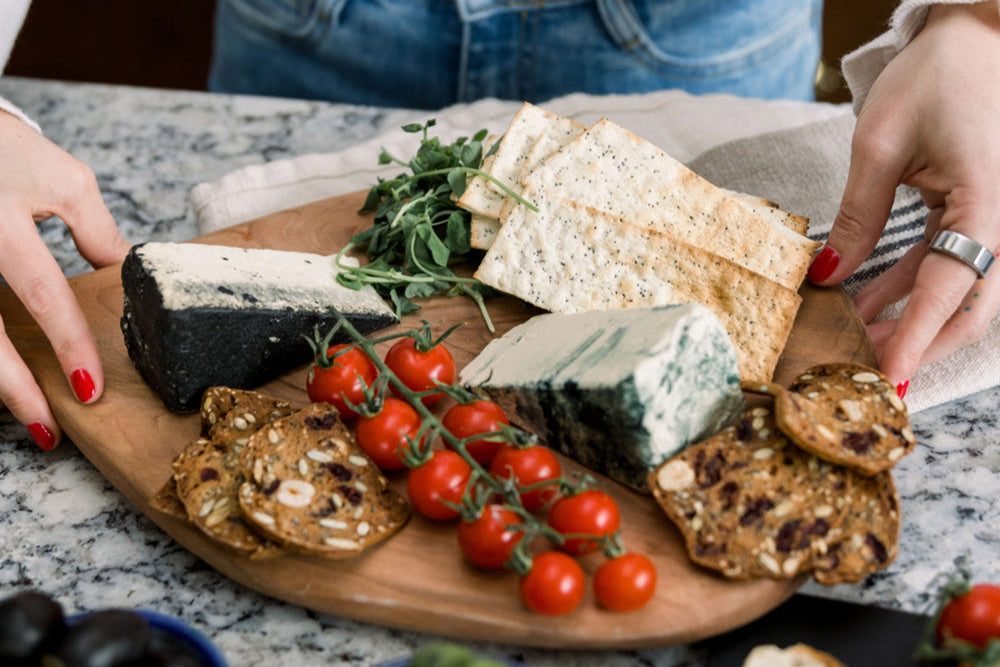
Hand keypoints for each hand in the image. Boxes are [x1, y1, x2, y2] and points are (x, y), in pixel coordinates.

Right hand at [0, 111, 129, 448]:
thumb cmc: (4, 148)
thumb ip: (95, 233)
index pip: (42, 293)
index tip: (90, 387)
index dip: (68, 343)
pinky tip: (5, 378)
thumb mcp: (63, 180)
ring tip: (28, 417)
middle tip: (47, 432)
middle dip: (14, 390)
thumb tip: (124, 278)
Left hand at [810, 2, 999, 389]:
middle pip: (968, 306)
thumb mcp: (880, 146)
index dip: (917, 339)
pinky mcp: (970, 214)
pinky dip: (904, 289)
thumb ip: (857, 215)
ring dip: (906, 320)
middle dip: (918, 344)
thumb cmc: (933, 79)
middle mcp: (998, 219)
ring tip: (854, 343)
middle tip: (867, 373)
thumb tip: (827, 275)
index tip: (889, 379)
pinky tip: (864, 305)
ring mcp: (987, 219)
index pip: (951, 288)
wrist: (972, 39)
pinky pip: (941, 265)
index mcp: (985, 202)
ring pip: (954, 292)